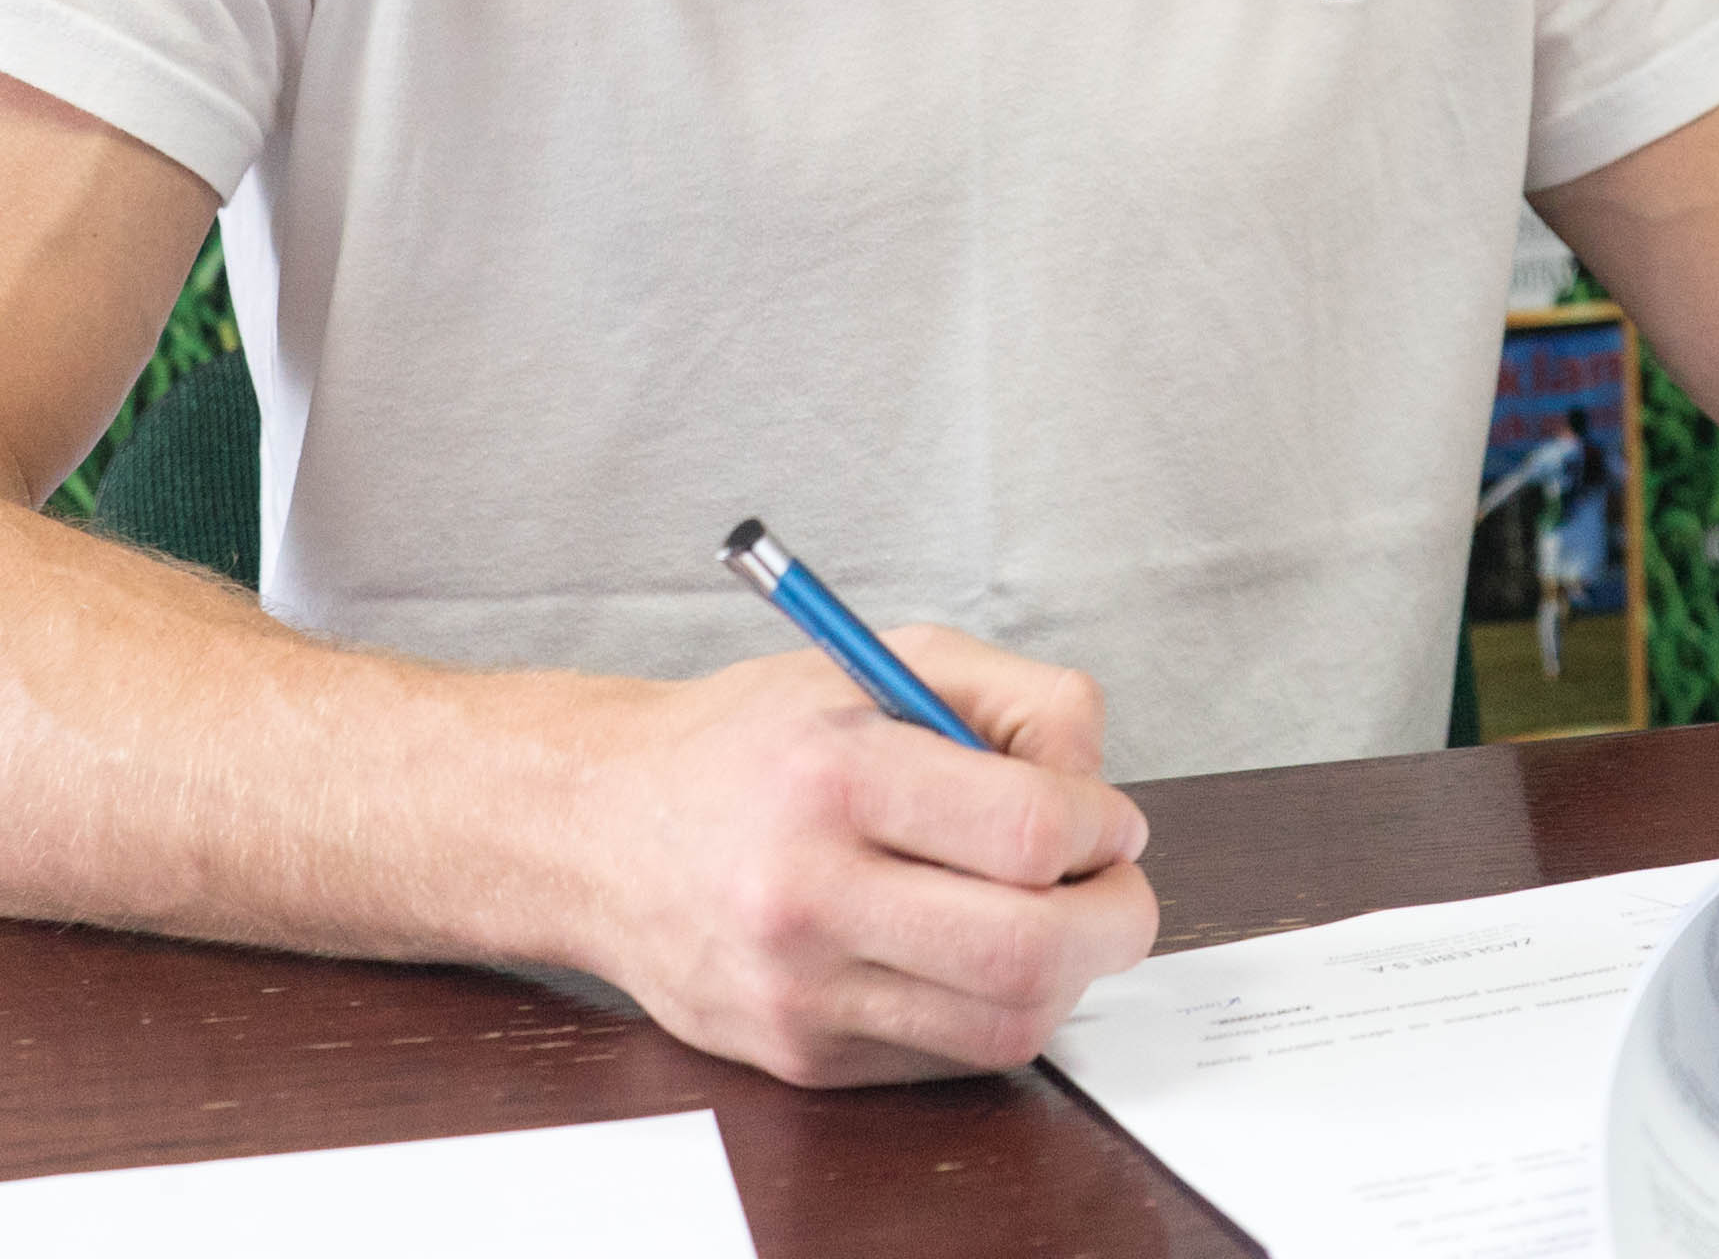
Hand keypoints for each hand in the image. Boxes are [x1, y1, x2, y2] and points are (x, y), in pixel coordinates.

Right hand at [570, 627, 1156, 1086]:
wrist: (600, 829)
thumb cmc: (748, 744)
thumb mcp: (877, 662)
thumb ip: (1011, 698)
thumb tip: (1097, 785)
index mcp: (833, 777)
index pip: (1030, 833)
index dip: (1103, 827)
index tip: (1107, 819)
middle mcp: (808, 894)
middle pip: (1032, 949)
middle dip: (1116, 919)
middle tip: (1118, 887)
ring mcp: (801, 991)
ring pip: (1006, 1023)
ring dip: (1067, 974)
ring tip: (1049, 917)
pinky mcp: (800, 1056)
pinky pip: (949, 1056)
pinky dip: (993, 1008)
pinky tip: (974, 952)